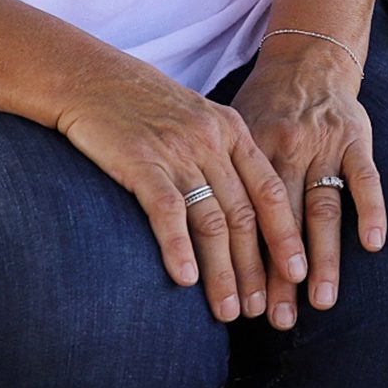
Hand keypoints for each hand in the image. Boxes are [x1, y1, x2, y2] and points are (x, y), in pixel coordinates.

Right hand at [53, 56, 308, 323]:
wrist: (90, 76)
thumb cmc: (142, 104)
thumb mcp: (195, 120)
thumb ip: (220, 157)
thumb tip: (239, 212)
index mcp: (232, 131)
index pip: (269, 192)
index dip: (285, 236)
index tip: (297, 274)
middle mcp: (211, 141)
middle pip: (245, 215)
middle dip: (257, 269)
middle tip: (261, 310)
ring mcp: (178, 151)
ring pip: (212, 221)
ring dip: (222, 272)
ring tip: (227, 311)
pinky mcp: (141, 161)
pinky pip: (167, 211)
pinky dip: (178, 247)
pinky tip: (184, 280)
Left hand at [228, 37, 384, 329]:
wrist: (307, 58)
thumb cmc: (264, 107)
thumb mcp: (232, 132)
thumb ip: (219, 176)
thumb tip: (186, 234)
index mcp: (250, 149)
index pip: (247, 217)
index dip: (246, 263)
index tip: (243, 304)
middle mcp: (286, 148)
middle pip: (282, 221)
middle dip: (280, 274)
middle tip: (279, 319)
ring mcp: (324, 143)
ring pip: (323, 207)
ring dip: (323, 257)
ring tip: (319, 300)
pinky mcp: (357, 137)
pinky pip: (366, 177)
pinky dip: (371, 210)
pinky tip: (373, 245)